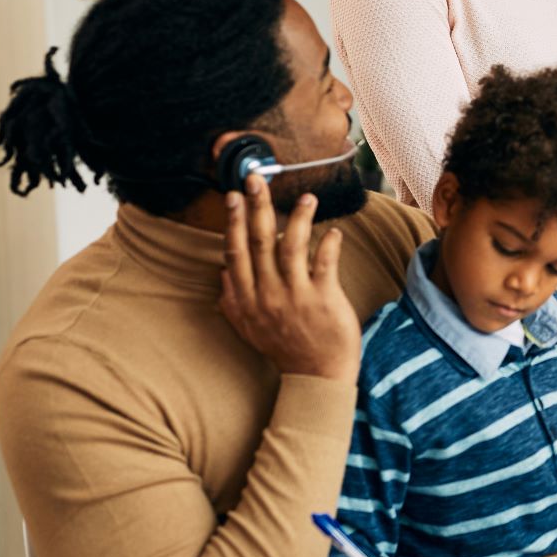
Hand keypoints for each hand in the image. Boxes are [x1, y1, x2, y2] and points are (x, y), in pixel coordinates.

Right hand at [217, 174, 360, 383]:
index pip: (236, 252)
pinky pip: (324, 264)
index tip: (233, 196)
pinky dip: (328, 244)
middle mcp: (267, 295)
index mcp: (247, 299)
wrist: (316, 376)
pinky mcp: (324, 299)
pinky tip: (332, 230)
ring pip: (292, 247)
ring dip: (298, 218)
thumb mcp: (249, 328)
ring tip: (306, 197)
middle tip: (256, 179)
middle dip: (256, 207)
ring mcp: (295, 297)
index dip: (233, 222)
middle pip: (259, 242)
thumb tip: (223, 271)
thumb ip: (233, 300)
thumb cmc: (285, 349)